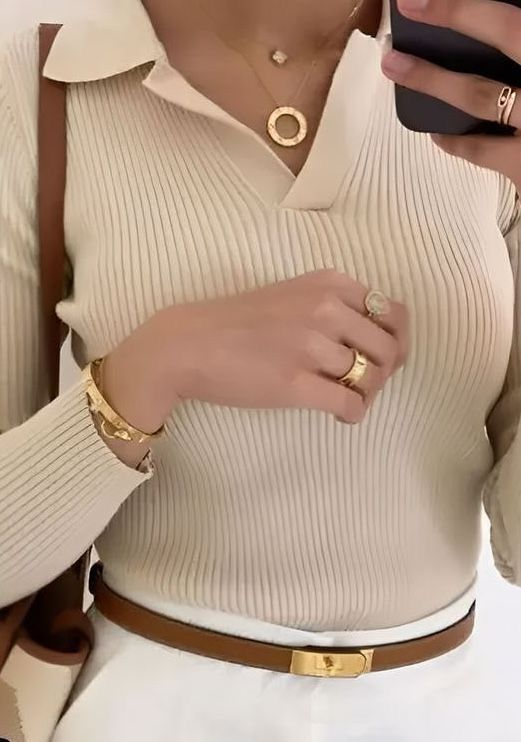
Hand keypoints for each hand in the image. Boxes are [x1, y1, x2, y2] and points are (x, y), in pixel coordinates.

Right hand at [149, 270, 407, 423]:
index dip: (395, 340)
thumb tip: (377, 342)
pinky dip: (354, 414)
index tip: (380, 356)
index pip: (393, 312)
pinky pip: (351, 403)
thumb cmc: (238, 322)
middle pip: (389, 348)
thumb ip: (334, 306)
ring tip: (346, 398)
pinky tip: (341, 415)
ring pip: (373, 378)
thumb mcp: (292, 294)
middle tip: (364, 384)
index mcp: (329, 283)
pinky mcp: (296, 383)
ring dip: (367, 394)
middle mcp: (326, 309)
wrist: (188, 344)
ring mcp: (311, 346)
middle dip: (384, 371)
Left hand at [381, 0, 520, 189]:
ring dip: (432, 77)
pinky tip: (438, 135)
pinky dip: (457, 142)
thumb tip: (511, 36)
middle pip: (509, 31)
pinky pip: (484, 151)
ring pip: (481, 92)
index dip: (473, 5)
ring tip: (395, 67)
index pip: (519, 19)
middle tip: (410, 3)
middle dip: (456, 14)